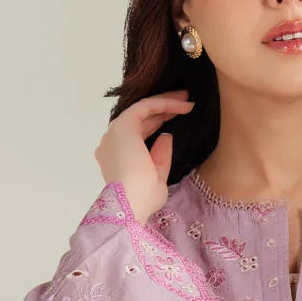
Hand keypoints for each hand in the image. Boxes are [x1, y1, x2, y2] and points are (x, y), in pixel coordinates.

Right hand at [94, 92, 195, 223]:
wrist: (131, 202)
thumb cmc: (142, 198)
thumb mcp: (157, 176)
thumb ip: (160, 156)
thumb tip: (166, 136)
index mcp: (118, 156)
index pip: (140, 133)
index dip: (160, 122)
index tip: (180, 116)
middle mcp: (113, 141)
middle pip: (142, 119)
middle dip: (165, 108)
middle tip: (186, 101)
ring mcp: (116, 132)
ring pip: (143, 108)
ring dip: (166, 102)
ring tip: (187, 98)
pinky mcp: (123, 125)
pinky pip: (145, 106)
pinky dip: (164, 103)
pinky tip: (183, 104)